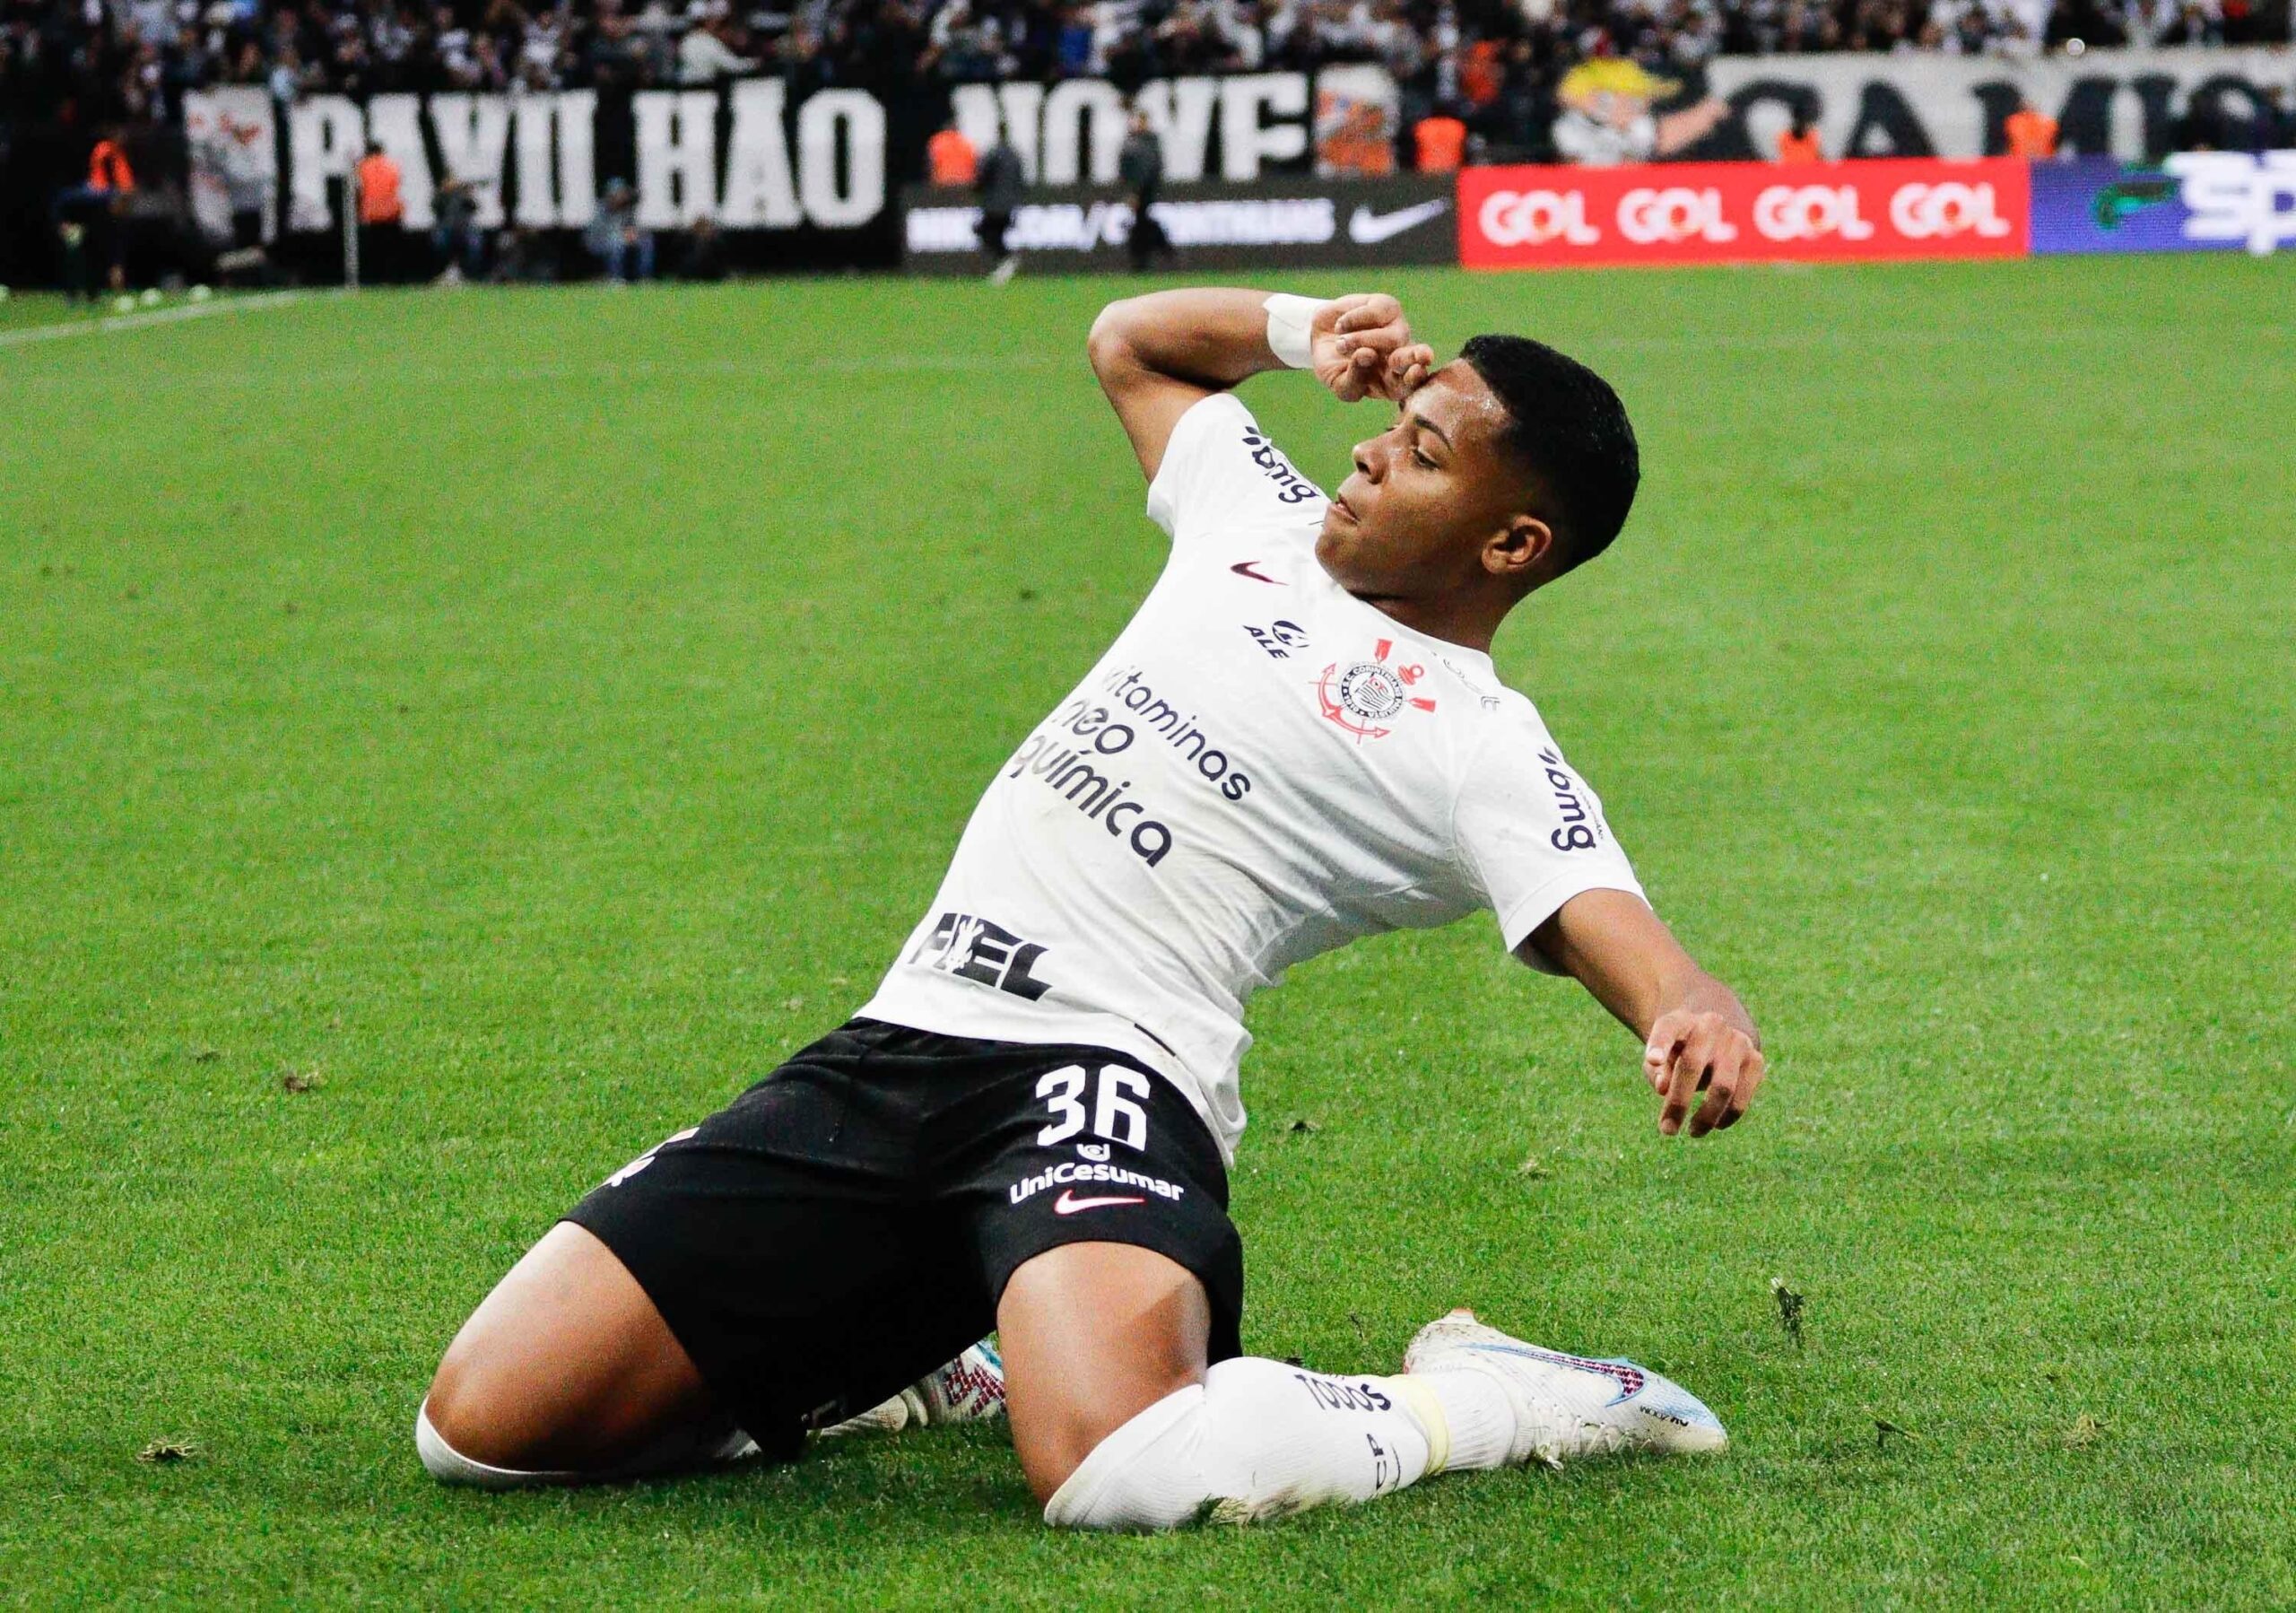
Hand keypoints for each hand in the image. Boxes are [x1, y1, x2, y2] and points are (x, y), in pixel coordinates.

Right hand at [1310, 294, 1434, 403]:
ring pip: (1392, 337)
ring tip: (1340, 345)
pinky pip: (1375, 313)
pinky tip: (1341, 327)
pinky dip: (1352, 321)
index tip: (1415, 373)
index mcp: (1393, 382)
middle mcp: (1400, 355)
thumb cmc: (1333, 366)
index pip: (1411, 384)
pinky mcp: (1386, 306)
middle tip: (1421, 356)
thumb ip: (1354, 379)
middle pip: (1414, 357)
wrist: (1318, 336)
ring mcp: (1397, 329)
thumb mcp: (1339, 383)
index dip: (1415, 379)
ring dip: (1361, 341)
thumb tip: (1366, 354)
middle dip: (1414, 357)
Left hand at [1644, 1009, 1764, 1137]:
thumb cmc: (1678, 1053)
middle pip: (1692, 1065)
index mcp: (1680, 1021)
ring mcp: (1736, 1041)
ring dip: (1706, 1116)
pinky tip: (1715, 1124)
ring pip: (1723, 1086)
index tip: (1653, 1060)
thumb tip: (1662, 1088)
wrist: (1714, 1038)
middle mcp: (1709, 1025)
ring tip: (1693, 1132)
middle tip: (1667, 1131)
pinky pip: (1743, 1095)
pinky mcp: (1755, 1059)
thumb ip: (1655, 1071)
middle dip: (1678, 1103)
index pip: (1667, 1029)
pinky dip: (1728, 1116)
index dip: (1659, 1045)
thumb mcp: (1660, 1058)